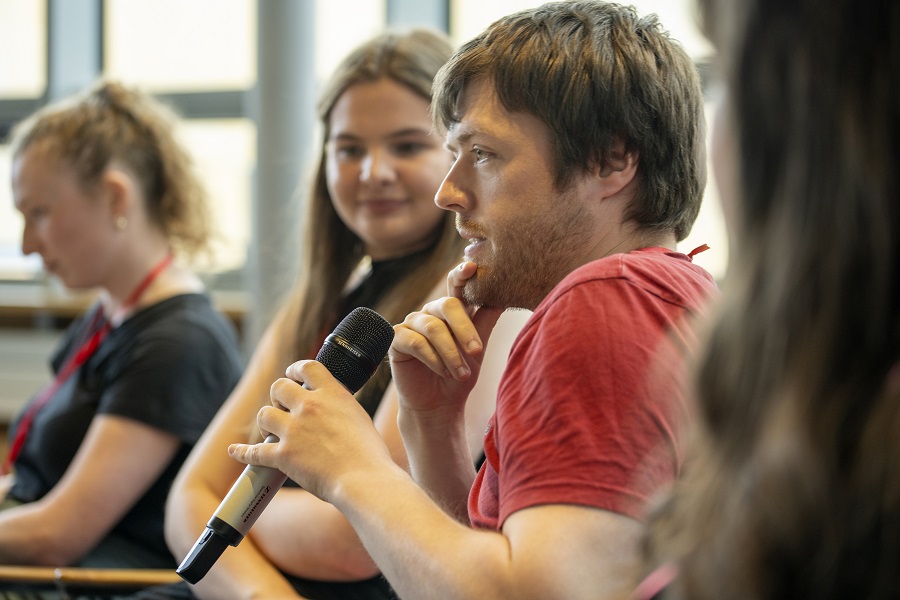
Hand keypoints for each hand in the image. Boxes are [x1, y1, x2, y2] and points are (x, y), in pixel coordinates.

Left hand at [228, 360, 393, 502]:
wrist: (363, 479)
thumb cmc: (369, 453)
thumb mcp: (358, 416)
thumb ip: (339, 406)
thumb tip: (331, 406)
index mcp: (332, 393)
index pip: (306, 367)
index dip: (295, 370)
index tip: (292, 375)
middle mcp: (310, 406)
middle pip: (279, 387)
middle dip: (278, 396)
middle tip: (282, 407)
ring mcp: (294, 430)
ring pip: (264, 414)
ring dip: (266, 421)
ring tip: (272, 430)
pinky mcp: (283, 455)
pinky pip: (255, 451)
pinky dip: (242, 452)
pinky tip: (235, 451)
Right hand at [389, 261, 503, 419]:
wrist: (439, 406)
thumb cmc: (460, 374)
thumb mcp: (478, 348)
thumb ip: (486, 320)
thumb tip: (504, 295)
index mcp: (451, 311)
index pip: (456, 286)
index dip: (462, 274)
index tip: (471, 267)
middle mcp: (430, 313)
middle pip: (447, 305)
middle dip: (464, 329)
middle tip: (476, 352)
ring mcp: (412, 324)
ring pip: (433, 327)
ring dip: (451, 352)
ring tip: (462, 374)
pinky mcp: (396, 340)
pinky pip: (416, 343)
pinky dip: (434, 359)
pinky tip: (443, 372)